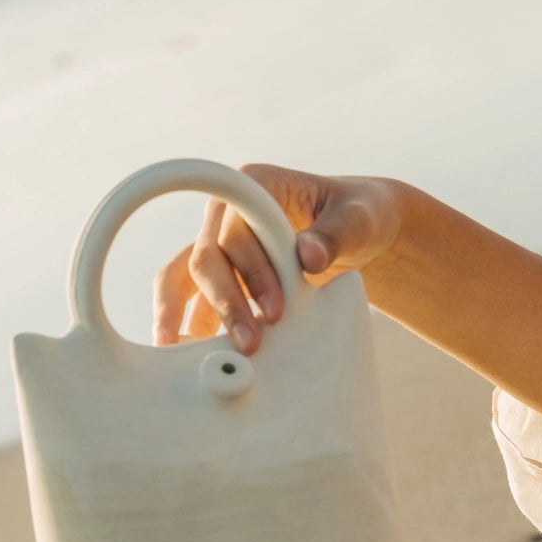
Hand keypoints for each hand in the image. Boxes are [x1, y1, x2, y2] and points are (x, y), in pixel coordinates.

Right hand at [152, 162, 405, 354]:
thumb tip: (308, 256)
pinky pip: (190, 298)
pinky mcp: (222, 274)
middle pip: (206, 257)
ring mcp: (220, 244)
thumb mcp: (359, 219)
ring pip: (183, 277)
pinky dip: (188, 325)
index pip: (236, 228)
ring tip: (187, 356)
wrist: (358, 232)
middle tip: (251, 344)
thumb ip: (336, 234)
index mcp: (256, 185)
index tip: (276, 310)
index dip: (250, 270)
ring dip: (187, 316)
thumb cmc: (359, 215)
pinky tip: (188, 356)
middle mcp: (227, 212)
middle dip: (225, 303)